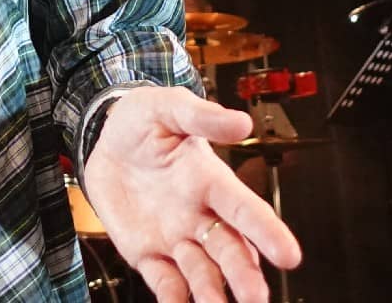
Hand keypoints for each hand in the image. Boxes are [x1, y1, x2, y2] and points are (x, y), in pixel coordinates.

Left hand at [81, 87, 301, 302]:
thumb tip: (240, 121)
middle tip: (256, 297)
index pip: (244, 208)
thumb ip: (201, 116)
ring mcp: (176, 238)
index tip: (288, 254)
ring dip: (213, 292)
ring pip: (203, 272)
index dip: (266, 231)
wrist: (102, 142)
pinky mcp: (148, 254)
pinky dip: (175, 300)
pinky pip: (165, 283)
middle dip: (244, 274)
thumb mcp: (167, 108)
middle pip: (230, 250)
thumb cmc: (141, 122)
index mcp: (210, 181)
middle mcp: (200, 215)